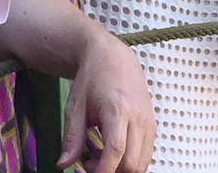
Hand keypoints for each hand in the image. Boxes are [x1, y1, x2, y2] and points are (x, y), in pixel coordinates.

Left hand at [59, 33, 155, 172]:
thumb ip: (72, 137)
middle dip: (112, 172)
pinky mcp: (153, 124)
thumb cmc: (92, 78)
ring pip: (143, 163)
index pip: (116, 150)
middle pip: (132, 163)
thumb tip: (64, 164)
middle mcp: (138, 117)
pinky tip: (113, 150)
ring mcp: (149, 121)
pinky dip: (131, 161)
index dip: (103, 170)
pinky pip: (147, 154)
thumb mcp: (76, 105)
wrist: (113, 56)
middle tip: (91, 163)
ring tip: (101, 156)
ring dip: (122, 168)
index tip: (89, 172)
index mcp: (117, 109)